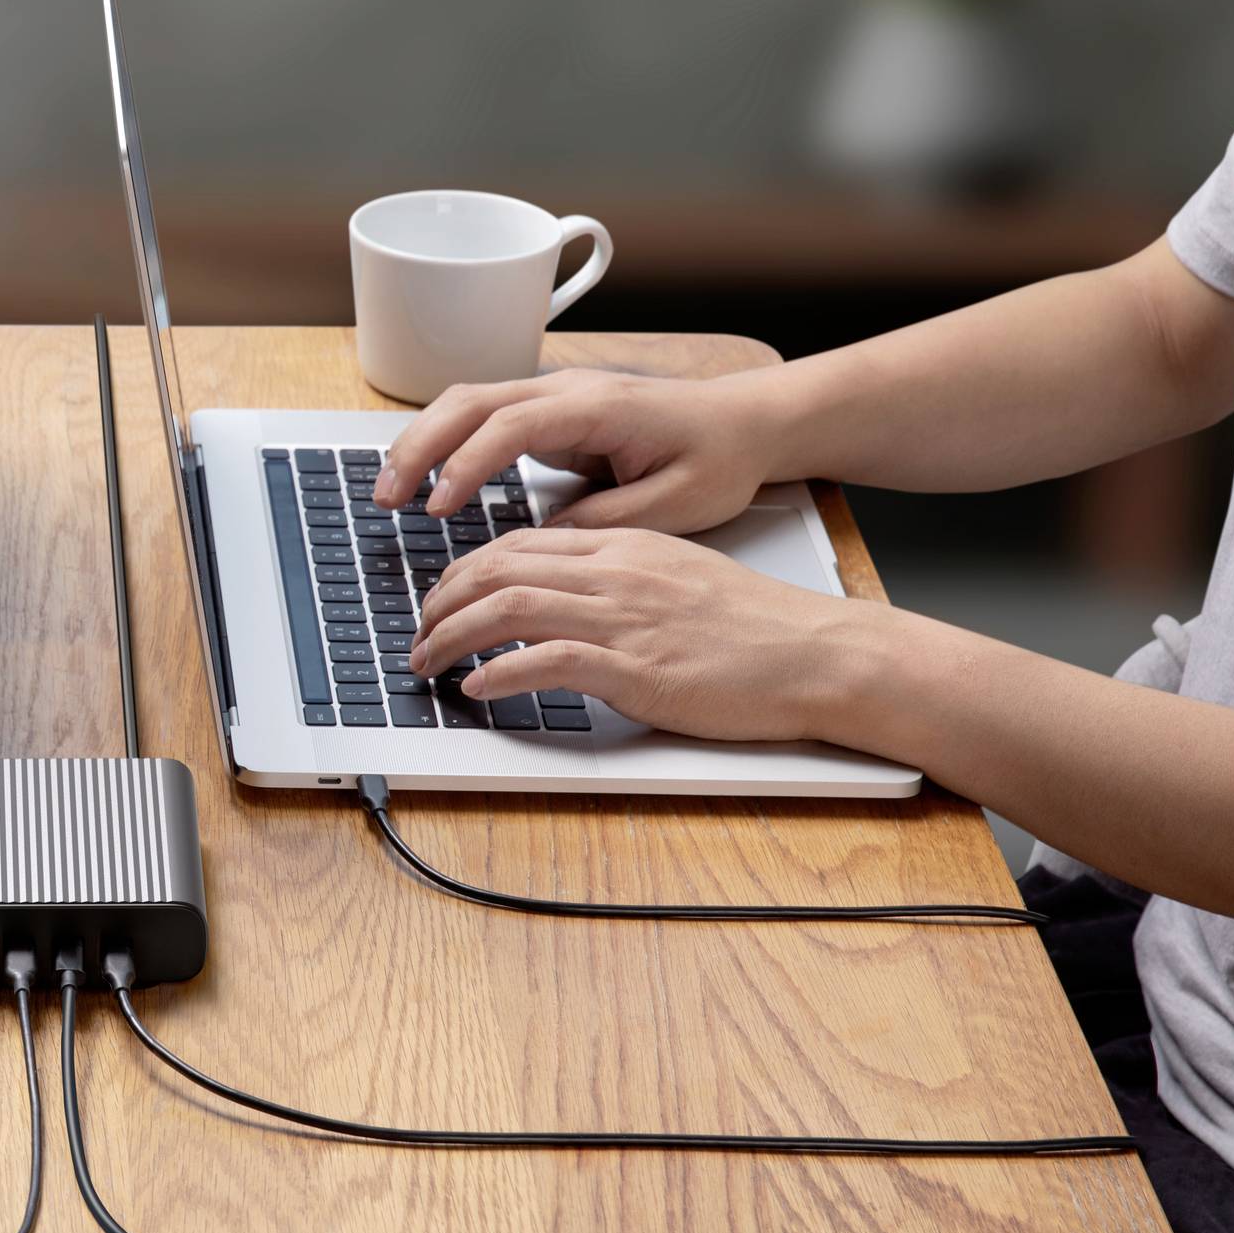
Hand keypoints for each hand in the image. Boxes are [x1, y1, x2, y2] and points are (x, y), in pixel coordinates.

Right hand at [370, 369, 788, 534]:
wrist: (745, 423)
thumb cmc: (718, 458)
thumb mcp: (675, 504)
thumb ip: (606, 522)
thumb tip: (543, 539)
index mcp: (598, 407)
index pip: (512, 424)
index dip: (468, 463)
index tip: (439, 506)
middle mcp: (566, 391)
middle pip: (469, 400)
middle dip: (419, 446)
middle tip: (386, 497)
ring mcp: (553, 397)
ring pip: (466, 403)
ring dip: (421, 442)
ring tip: (389, 492)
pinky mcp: (549, 415)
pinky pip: (481, 419)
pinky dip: (444, 444)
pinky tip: (424, 480)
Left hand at [410, 527, 885, 742]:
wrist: (818, 654)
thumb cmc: (757, 630)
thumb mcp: (677, 581)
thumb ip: (619, 584)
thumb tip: (566, 605)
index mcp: (625, 547)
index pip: (519, 543)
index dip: (464, 570)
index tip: (439, 598)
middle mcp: (617, 572)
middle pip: (499, 568)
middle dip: (441, 601)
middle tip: (415, 634)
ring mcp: (625, 618)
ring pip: (509, 608)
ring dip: (451, 636)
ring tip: (425, 662)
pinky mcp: (637, 667)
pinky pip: (548, 661)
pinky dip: (501, 674)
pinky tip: (477, 689)